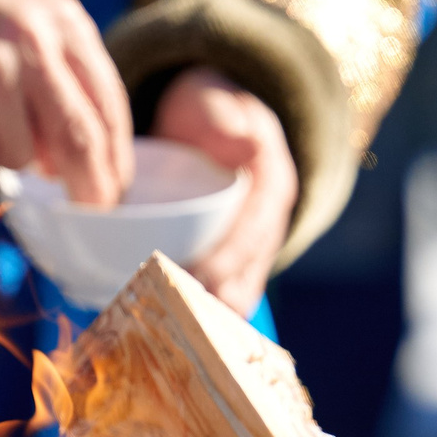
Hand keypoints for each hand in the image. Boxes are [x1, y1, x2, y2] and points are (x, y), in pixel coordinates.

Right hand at [0, 0, 133, 205]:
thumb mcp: (38, 31)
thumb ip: (68, 87)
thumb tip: (78, 170)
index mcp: (65, 23)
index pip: (107, 103)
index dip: (116, 157)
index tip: (116, 190)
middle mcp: (32, 40)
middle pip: (77, 138)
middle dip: (89, 187)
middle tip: (90, 213)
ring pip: (20, 156)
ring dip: (6, 155)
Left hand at [152, 66, 297, 314]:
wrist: (210, 123)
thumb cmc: (205, 111)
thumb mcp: (211, 101)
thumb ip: (220, 119)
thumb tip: (245, 143)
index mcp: (272, 187)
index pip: (249, 236)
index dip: (220, 262)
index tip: (185, 278)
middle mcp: (269, 226)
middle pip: (244, 278)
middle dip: (208, 302)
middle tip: (167, 319)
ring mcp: (252, 252)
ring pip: (236, 299)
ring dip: (204, 320)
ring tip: (165, 335)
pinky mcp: (232, 268)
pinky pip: (220, 303)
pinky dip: (197, 321)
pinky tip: (166, 335)